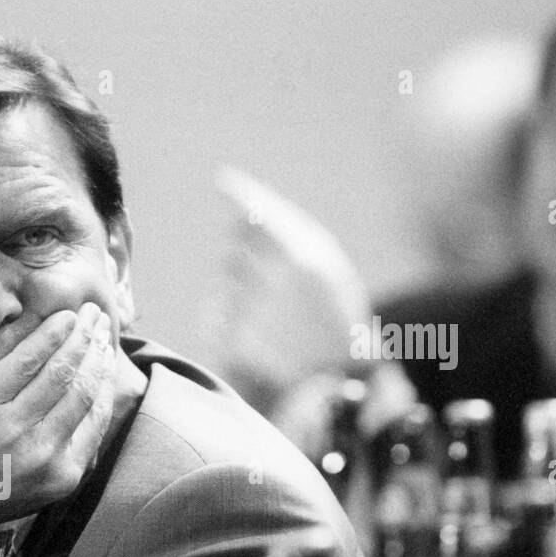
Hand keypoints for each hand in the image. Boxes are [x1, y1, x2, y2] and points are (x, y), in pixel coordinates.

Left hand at [208, 166, 370, 417]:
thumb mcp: (327, 268)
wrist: (338, 374)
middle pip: (236, 249)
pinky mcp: (236, 340)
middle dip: (245, 256)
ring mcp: (253, 313)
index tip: (223, 182)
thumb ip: (290, 234)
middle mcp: (274, 283)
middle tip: (269, 278)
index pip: (259, 215)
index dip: (238, 196)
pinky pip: (217, 314)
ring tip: (273, 314)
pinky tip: (259, 333)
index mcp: (302, 260)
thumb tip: (243, 204)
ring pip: (227, 284)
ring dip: (241, 290)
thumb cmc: (334, 312)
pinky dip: (230, 318)